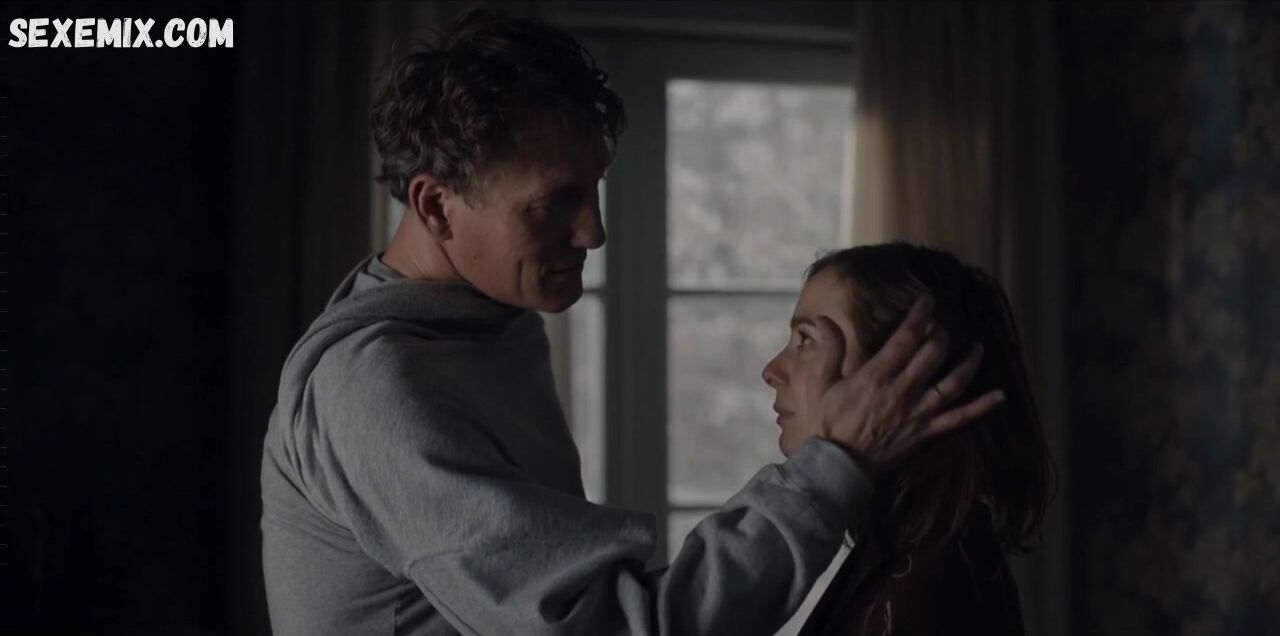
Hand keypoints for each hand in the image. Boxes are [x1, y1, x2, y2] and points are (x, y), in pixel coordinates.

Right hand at [813, 296, 1005, 477]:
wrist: (837, 466)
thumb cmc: (827, 424)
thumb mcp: (819, 383)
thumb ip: (828, 350)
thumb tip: (823, 320)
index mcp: (877, 375)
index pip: (905, 338)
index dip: (919, 316)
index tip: (927, 301)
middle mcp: (903, 390)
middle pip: (933, 354)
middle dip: (941, 334)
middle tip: (942, 324)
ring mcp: (918, 412)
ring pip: (952, 382)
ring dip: (969, 362)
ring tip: (977, 347)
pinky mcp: (925, 432)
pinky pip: (959, 418)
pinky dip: (981, 406)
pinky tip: (1000, 395)